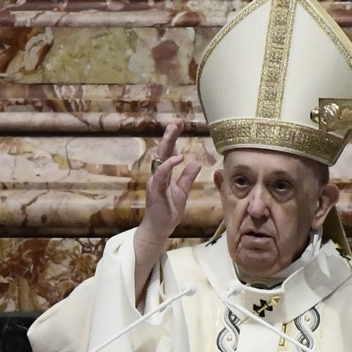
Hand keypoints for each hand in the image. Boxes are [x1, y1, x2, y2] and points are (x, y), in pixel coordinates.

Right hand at [132, 121, 201, 301]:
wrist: (160, 229)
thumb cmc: (169, 211)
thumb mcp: (182, 192)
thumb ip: (187, 177)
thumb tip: (196, 163)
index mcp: (164, 174)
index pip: (168, 152)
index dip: (172, 138)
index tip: (180, 124)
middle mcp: (157, 175)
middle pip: (161, 151)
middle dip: (168, 135)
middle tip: (176, 122)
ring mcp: (154, 183)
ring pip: (159, 160)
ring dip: (167, 145)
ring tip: (174, 132)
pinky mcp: (154, 192)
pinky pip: (160, 176)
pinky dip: (168, 166)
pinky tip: (178, 158)